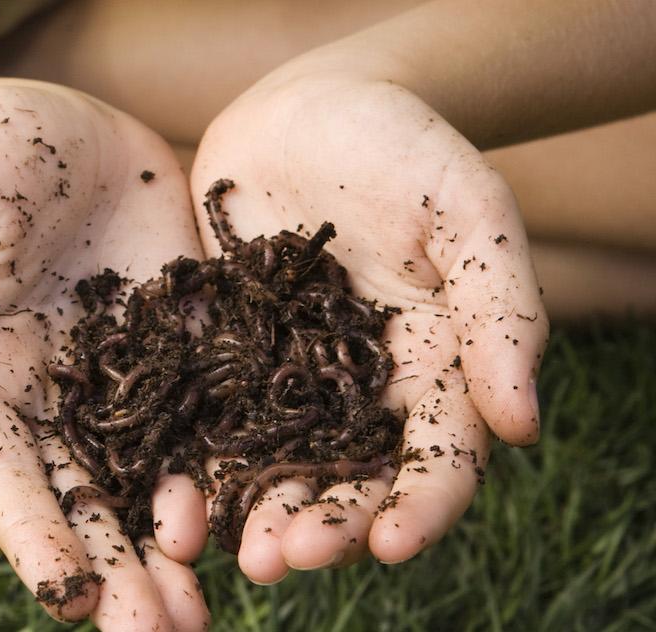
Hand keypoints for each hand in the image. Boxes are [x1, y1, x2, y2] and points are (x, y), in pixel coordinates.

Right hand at [0, 84, 209, 629]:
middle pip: (89, 504)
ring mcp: (131, 382)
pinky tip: (258, 515)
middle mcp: (61, 406)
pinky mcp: (191, 348)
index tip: (68, 601)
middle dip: (120, 576)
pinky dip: (233, 470)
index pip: (8, 482)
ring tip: (203, 612)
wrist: (53, 122)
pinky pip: (215, 418)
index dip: (37, 541)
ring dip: (178, 549)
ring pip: (156, 481)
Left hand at [190, 69, 548, 582]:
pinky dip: (192, 458)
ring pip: (273, 463)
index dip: (419, 506)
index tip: (391, 545)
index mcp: (431, 369)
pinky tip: (167, 490)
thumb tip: (523, 425)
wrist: (310, 108)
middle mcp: (357, 392)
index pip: (436, 457)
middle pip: (346, 478)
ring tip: (224, 550)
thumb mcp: (467, 212)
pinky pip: (206, 415)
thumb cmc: (404, 149)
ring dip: (252, 511)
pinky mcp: (222, 358)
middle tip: (280, 559)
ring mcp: (284, 381)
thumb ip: (499, 310)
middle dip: (320, 526)